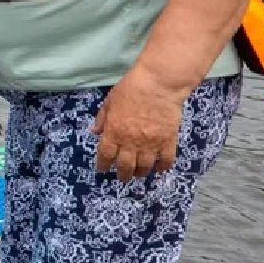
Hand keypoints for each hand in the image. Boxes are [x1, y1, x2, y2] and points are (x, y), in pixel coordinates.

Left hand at [91, 67, 187, 181]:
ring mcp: (151, 144)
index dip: (103, 165)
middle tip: (122, 178)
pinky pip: (166, 161)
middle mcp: (131, 142)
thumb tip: (95, 133)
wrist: (158, 85)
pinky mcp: (168, 141)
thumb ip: (102, 119)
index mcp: (113, 132)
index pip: (105, 155)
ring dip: (140, 173)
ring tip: (139, 174)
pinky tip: (159, 168)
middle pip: (125, 166)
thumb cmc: (130, 90)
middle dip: (122, 175)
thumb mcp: (109, 102)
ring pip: (145, 167)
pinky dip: (162, 167)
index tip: (103, 169)